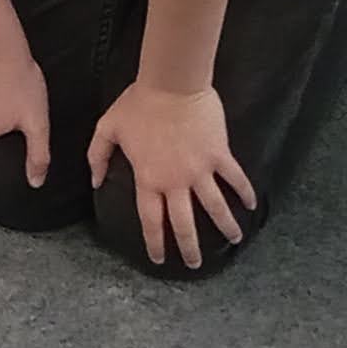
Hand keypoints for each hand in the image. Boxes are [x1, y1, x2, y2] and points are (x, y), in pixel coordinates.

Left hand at [87, 81, 255, 270]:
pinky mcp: (218, 155)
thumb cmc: (138, 103)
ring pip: (215, 208)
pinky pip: (235, 178)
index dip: (155, 242)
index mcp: (149, 178)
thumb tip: (95, 181)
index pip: (151, 220)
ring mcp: (200, 170)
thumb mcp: (108, 127)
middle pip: (184, 223)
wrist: (171, 83)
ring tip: (233, 240)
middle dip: (190, 247)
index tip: (159, 259)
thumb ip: (97, 155)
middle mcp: (176, 181)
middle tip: (195, 263)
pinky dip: (245, 192)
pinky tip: (251, 205)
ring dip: (225, 227)